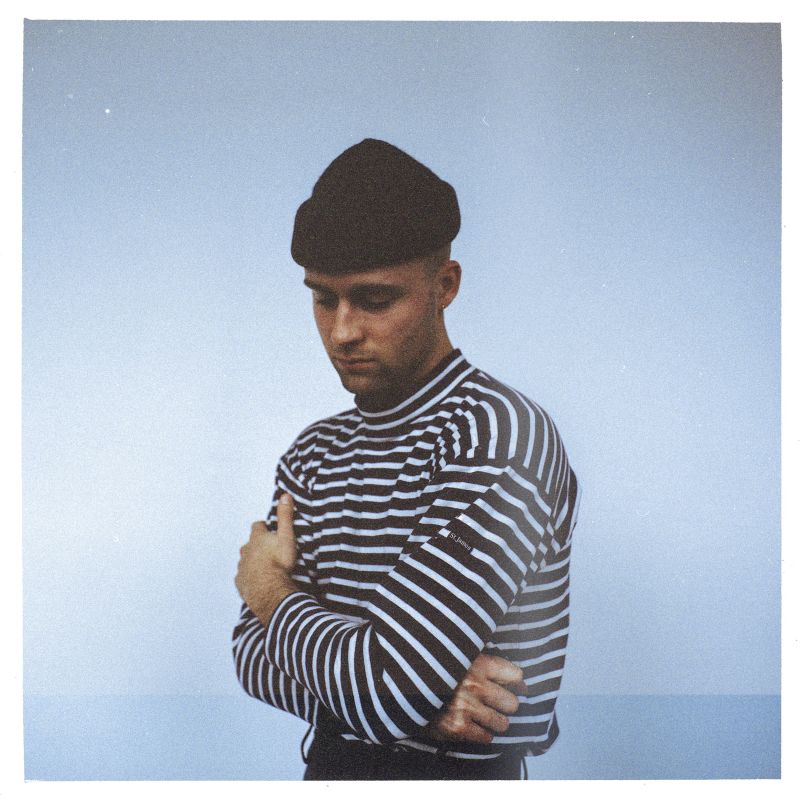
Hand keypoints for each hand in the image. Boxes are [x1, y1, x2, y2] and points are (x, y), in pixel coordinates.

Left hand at [235, 493, 297, 624]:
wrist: (268, 589)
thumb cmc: (279, 562)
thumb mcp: (286, 536)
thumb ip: (285, 516)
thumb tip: (285, 495)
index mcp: (257, 538)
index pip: (257, 526)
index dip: (263, 527)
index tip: (268, 528)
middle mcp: (246, 551)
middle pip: (249, 544)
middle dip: (256, 545)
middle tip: (267, 549)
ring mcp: (242, 567)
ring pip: (245, 560)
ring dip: (252, 561)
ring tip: (263, 566)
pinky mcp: (241, 582)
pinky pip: (243, 577)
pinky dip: (249, 577)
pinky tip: (257, 581)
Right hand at [426, 654, 525, 744]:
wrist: (406, 684)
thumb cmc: (436, 668)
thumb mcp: (460, 655)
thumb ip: (484, 662)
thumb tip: (516, 678)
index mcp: (478, 664)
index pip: (516, 676)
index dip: (517, 683)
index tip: (515, 686)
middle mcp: (476, 686)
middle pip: (512, 703)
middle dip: (506, 704)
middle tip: (497, 702)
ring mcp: (467, 708)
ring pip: (502, 723)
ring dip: (495, 721)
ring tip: (485, 715)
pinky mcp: (458, 727)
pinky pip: (486, 737)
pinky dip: (482, 734)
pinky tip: (473, 725)